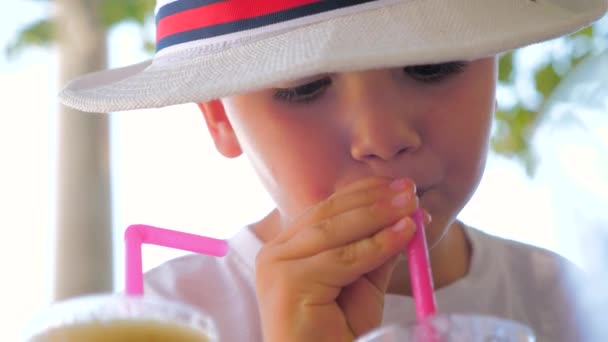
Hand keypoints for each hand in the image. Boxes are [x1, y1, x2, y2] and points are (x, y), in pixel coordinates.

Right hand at [255, 177, 424, 341]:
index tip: (397, 183)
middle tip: (410, 190)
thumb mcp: (362, 284)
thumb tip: (407, 218)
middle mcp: (276, 252)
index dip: (363, 192)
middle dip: (373, 199)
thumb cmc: (336, 333)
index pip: (326, 209)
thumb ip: (376, 251)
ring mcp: (278, 266)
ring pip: (333, 232)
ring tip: (411, 206)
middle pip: (328, 214)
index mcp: (288, 247)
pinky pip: (342, 259)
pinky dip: (376, 245)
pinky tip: (404, 233)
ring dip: (377, 215)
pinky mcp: (288, 283)